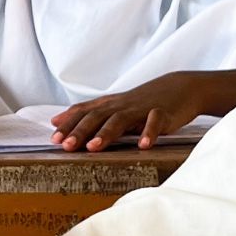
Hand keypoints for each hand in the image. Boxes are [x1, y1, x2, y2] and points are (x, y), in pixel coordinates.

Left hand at [51, 72, 206, 150]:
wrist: (181, 88)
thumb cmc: (143, 102)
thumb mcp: (113, 107)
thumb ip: (86, 114)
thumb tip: (56, 121)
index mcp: (109, 105)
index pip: (84, 112)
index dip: (69, 125)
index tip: (54, 139)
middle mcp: (122, 105)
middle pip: (98, 116)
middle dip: (81, 131)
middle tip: (66, 146)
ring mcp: (142, 109)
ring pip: (121, 119)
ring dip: (106, 133)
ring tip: (94, 147)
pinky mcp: (163, 113)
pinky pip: (155, 122)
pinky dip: (149, 132)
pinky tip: (143, 145)